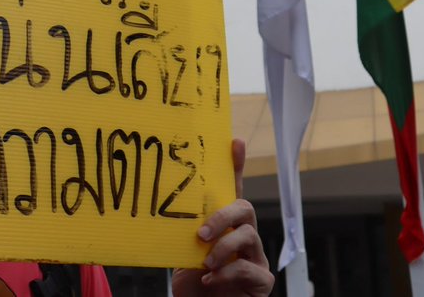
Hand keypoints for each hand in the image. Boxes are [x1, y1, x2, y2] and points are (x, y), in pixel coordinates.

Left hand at [171, 139, 273, 295]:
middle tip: (201, 233)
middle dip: (223, 215)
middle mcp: (244, 236)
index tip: (234, 142)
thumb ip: (183, 234)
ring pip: (249, 235)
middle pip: (244, 208)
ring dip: (223, 247)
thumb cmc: (193, 283)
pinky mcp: (262, 279)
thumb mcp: (182, 254)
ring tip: (205, 262)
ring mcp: (256, 256)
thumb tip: (161, 212)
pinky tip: (210, 280)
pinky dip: (227, 274)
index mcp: (224, 226)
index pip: (231, 191)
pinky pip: (249, 268)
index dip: (236, 166)